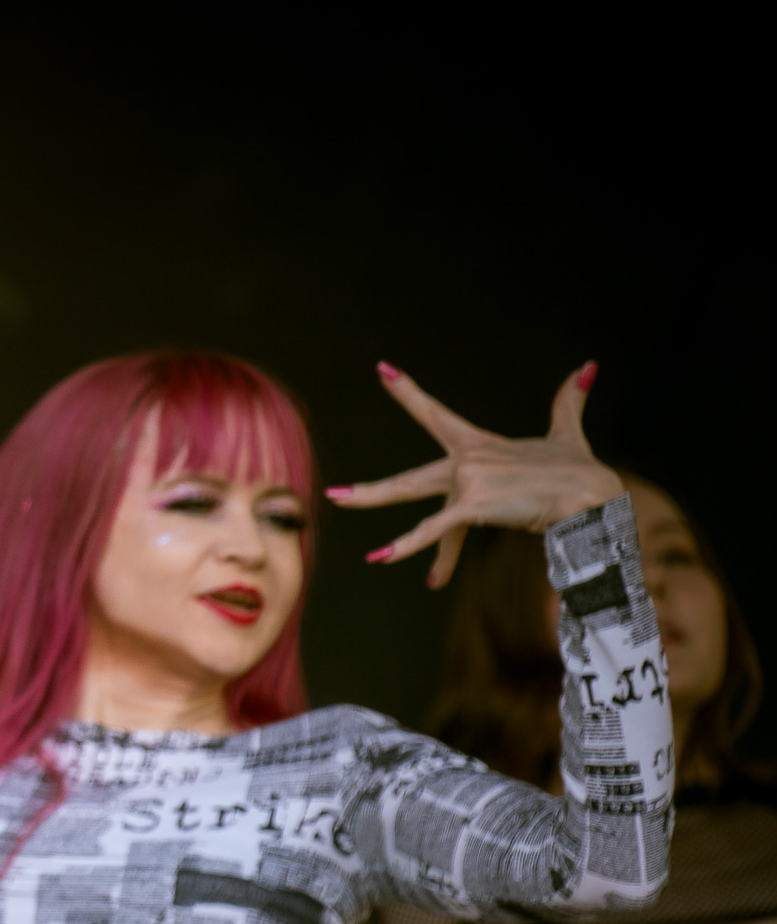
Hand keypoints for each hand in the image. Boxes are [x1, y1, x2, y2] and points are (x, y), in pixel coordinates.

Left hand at [329, 361, 622, 588]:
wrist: (592, 494)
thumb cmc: (579, 470)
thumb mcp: (567, 435)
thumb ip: (569, 403)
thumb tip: (590, 366)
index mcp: (479, 445)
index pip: (434, 414)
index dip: (408, 392)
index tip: (383, 370)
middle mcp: (466, 461)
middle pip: (408, 481)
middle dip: (370, 493)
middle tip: (332, 496)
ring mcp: (466, 481)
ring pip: (415, 506)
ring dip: (385, 523)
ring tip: (357, 540)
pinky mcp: (472, 504)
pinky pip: (434, 529)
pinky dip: (409, 546)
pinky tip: (380, 557)